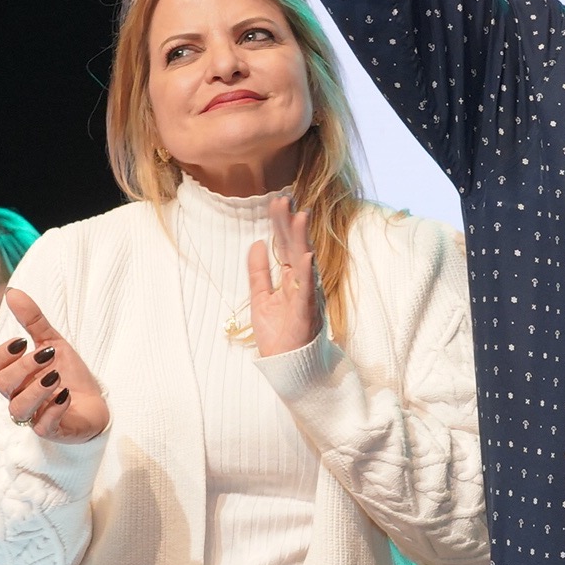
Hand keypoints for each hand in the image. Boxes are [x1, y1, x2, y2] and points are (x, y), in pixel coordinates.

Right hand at [0, 291, 110, 443]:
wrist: (97, 403)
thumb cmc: (69, 375)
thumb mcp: (53, 343)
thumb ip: (32, 321)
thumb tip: (11, 291)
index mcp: (15, 377)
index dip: (0, 355)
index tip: (22, 342)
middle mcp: (19, 396)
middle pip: (3, 385)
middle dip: (23, 367)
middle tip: (47, 355)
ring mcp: (34, 416)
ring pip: (18, 408)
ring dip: (36, 390)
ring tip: (56, 376)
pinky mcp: (52, 431)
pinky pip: (43, 426)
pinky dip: (54, 410)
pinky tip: (66, 396)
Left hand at [245, 192, 324, 357]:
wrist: (287, 365)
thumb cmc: (278, 333)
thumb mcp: (260, 297)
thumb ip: (258, 271)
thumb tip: (257, 243)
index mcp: (291, 278)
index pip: (285, 244)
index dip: (281, 224)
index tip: (276, 201)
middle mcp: (301, 282)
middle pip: (295, 246)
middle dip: (290, 223)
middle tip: (284, 199)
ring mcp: (306, 295)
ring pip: (305, 262)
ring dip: (302, 240)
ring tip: (298, 217)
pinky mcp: (305, 312)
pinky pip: (307, 289)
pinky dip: (307, 273)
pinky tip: (305, 255)